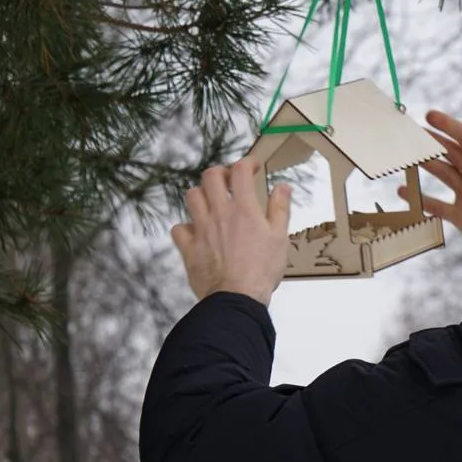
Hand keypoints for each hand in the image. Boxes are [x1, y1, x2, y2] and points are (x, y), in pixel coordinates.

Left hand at [171, 157, 292, 305]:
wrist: (237, 298)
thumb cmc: (261, 271)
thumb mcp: (280, 238)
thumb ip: (280, 208)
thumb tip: (282, 187)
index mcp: (244, 209)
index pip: (240, 170)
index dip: (246, 163)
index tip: (252, 167)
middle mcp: (219, 213)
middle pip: (210, 176)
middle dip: (220, 172)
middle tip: (229, 180)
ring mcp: (201, 229)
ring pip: (192, 197)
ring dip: (201, 194)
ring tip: (211, 202)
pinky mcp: (189, 248)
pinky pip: (179, 228)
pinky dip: (186, 226)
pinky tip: (196, 231)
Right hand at [399, 111, 461, 288]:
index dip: (447, 126)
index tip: (429, 115)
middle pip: (449, 154)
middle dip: (432, 142)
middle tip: (411, 133)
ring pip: (441, 175)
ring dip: (425, 166)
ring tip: (406, 158)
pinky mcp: (460, 216)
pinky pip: (436, 205)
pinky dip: (421, 199)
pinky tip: (403, 192)